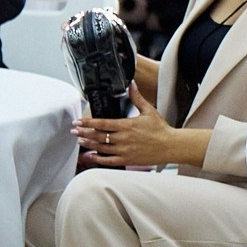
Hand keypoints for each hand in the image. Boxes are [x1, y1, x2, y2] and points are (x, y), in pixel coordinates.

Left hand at [73, 85, 189, 168]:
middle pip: (98, 136)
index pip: (102, 123)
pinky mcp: (128, 159)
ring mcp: (125, 150)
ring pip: (101, 148)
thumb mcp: (149, 111)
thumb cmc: (161, 129)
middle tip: (74, 131)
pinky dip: (98, 159)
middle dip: (84, 133)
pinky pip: (109, 161)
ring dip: (88, 144)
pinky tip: (91, 156)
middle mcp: (124, 138)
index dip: (87, 122)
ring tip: (80, 141)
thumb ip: (137, 98)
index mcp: (127, 125)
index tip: (78, 122)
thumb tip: (131, 85)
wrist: (171, 145)